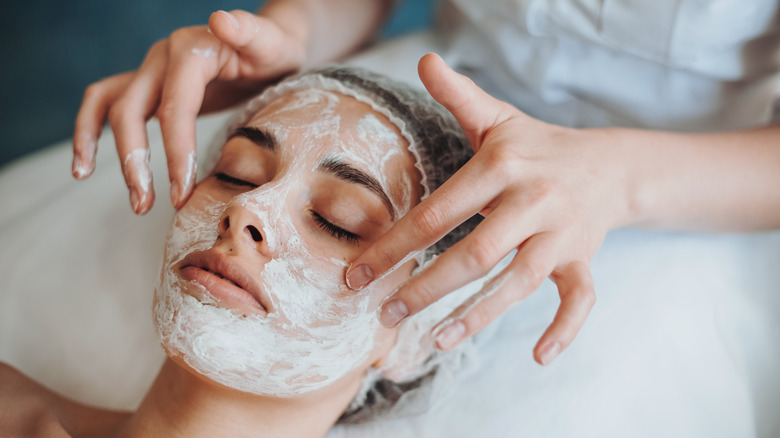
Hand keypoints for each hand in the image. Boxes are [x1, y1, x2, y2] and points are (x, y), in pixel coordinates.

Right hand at [72, 10, 305, 213]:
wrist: (269, 48)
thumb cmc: (274, 51)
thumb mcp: (271, 42)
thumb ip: (249, 31)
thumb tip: (220, 19)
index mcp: (189, 50)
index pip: (174, 107)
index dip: (175, 152)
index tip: (182, 193)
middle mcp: (161, 57)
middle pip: (131, 109)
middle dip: (135, 161)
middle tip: (147, 206)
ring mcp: (150, 70)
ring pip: (111, 109)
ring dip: (108, 153)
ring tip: (126, 197)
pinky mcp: (147, 85)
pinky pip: (106, 104)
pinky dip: (89, 133)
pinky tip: (83, 167)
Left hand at [345, 53, 631, 364]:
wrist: (609, 163)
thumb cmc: (537, 145)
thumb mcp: (498, 118)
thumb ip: (459, 94)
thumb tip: (424, 59)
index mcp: (502, 165)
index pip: (438, 211)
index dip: (394, 245)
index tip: (357, 274)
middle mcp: (533, 199)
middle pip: (475, 253)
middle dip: (426, 287)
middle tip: (385, 314)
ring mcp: (562, 233)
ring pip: (519, 281)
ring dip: (478, 315)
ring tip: (437, 340)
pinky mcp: (583, 258)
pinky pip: (581, 297)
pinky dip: (566, 328)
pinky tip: (541, 357)